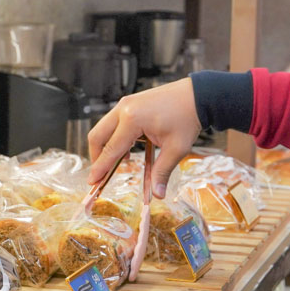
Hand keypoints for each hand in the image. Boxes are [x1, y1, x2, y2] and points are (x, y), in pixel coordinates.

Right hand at [87, 79, 201, 197]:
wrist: (197, 95)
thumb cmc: (187, 119)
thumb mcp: (176, 149)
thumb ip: (162, 172)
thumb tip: (157, 194)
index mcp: (132, 119)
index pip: (111, 149)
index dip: (100, 168)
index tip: (92, 182)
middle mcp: (124, 108)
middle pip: (98, 136)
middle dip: (97, 157)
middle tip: (100, 175)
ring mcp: (125, 103)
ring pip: (103, 128)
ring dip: (105, 147)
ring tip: (116, 163)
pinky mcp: (130, 103)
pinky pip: (114, 122)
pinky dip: (114, 137)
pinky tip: (127, 149)